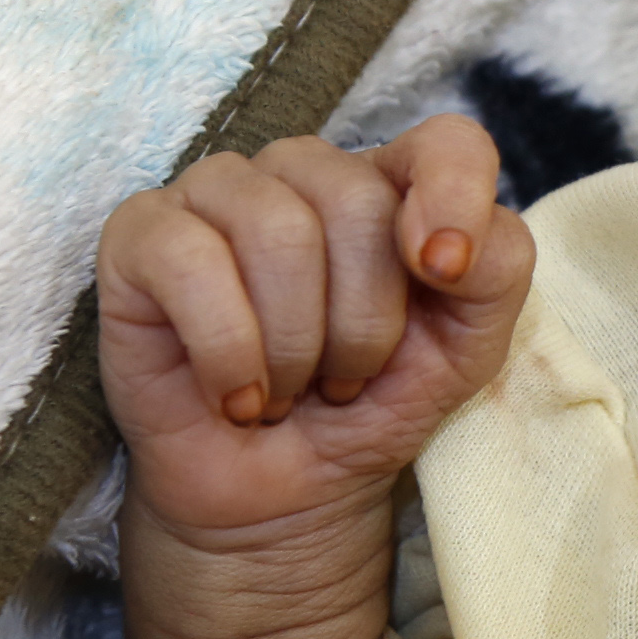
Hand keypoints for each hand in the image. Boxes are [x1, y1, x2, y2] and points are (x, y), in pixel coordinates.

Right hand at [99, 115, 534, 638]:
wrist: (282, 496)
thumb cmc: (372, 403)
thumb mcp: (467, 347)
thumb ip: (496, 269)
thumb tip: (442, 242)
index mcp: (391, 182)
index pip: (446, 142)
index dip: (454, 199)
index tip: (444, 276)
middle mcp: (302, 171)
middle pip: (354, 200)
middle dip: (362, 323)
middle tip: (342, 379)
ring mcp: (216, 192)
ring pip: (274, 229)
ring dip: (294, 346)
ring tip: (287, 389)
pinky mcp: (141, 235)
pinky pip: (188, 260)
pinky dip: (226, 350)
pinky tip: (234, 395)